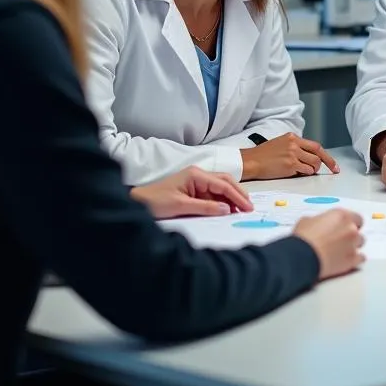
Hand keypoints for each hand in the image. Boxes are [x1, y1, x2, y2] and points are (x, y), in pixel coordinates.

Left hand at [131, 167, 252, 218]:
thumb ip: (205, 208)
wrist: (136, 203)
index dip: (237, 196)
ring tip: (242, 210)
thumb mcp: (181, 206)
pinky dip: (222, 202)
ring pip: (220, 188)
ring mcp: (196, 183)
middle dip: (238, 194)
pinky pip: (212, 195)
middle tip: (249, 208)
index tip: (248, 207)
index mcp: (196, 175)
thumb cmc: (155, 202)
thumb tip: (227, 210)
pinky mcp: (193, 191)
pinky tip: (227, 211)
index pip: (223, 184)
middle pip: (225, 182)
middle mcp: (198, 175)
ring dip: (232, 198)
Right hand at [240, 133, 339, 180]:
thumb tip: (308, 159)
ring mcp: (293, 153)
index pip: (315, 146)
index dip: (326, 156)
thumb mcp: (280, 145)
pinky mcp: (290, 164)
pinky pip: (306, 171)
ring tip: (304, 172)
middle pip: (318, 153)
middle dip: (328, 163)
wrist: (250, 161)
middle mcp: (294, 143)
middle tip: (332, 170)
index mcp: (292, 137)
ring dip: (313, 170)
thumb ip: (295, 148)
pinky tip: (297, 174)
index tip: (333, 164)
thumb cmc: (262, 156)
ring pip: (314, 163)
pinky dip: (305, 174)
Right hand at [293, 209, 364, 280]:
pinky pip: (361, 258)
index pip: (356, 218)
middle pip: (358, 231)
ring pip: (360, 244)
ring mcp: (353, 244)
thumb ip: (320, 221)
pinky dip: (356, 259)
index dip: (351, 223)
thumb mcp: (308, 221)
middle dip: (351, 235)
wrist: (302, 256)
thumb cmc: (304, 238)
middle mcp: (350, 228)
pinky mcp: (352, 260)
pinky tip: (347, 260)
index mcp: (341, 215)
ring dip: (353, 246)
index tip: (345, 227)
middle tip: (341, 240)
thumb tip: (319, 224)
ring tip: (342, 251)